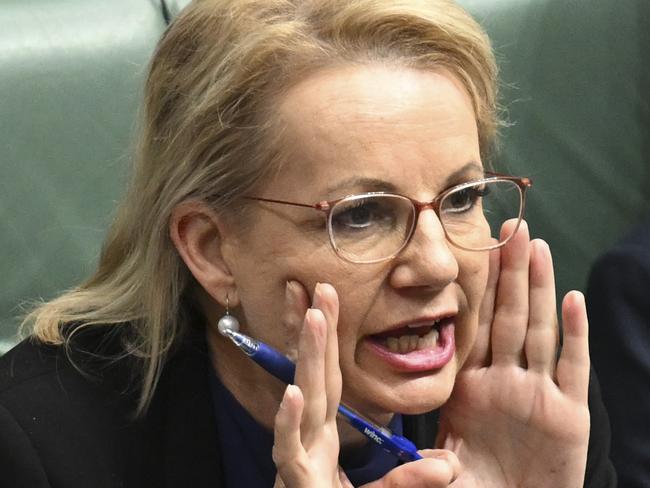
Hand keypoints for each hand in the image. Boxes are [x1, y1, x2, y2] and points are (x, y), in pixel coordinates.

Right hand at [272, 282, 460, 487]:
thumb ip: (408, 482)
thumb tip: (447, 468)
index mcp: (325, 436)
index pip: (329, 377)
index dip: (328, 337)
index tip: (326, 297)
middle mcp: (308, 441)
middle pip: (314, 377)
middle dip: (315, 332)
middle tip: (316, 286)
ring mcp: (298, 461)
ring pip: (302, 403)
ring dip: (307, 361)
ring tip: (312, 319)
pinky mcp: (296, 485)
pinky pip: (290, 453)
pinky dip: (290, 425)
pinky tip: (295, 397)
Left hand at [438, 220, 589, 486]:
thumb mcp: (446, 465)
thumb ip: (426, 450)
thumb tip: (400, 440)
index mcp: (474, 386)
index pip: (476, 326)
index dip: (477, 289)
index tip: (475, 251)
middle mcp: (507, 381)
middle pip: (508, 316)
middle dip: (509, 272)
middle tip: (511, 227)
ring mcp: (539, 394)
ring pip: (538, 330)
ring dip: (539, 288)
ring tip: (537, 246)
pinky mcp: (569, 415)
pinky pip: (572, 368)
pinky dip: (575, 335)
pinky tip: (573, 300)